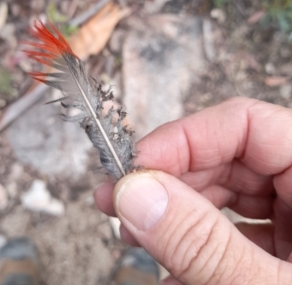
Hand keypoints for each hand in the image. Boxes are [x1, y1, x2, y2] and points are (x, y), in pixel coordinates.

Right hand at [94, 97, 291, 283]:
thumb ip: (202, 244)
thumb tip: (132, 193)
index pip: (246, 125)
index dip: (183, 138)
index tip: (134, 167)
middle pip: (228, 159)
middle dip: (169, 180)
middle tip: (120, 204)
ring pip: (225, 195)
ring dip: (177, 217)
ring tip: (138, 241)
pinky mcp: (289, 252)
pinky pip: (235, 233)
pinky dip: (199, 249)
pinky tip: (173, 274)